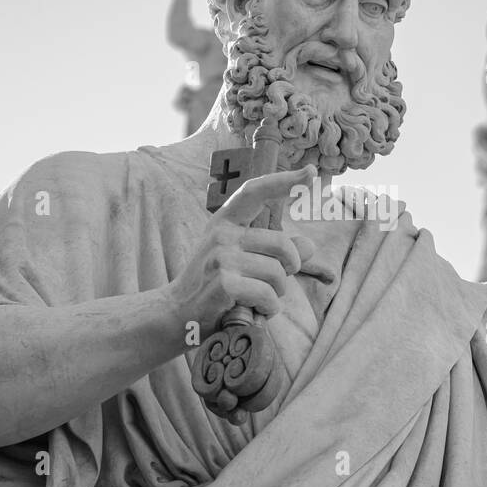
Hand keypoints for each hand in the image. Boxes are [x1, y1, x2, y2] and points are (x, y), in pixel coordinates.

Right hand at [167, 164, 318, 333]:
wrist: (177, 314)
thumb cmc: (213, 287)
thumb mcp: (241, 262)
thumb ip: (274, 252)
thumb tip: (309, 246)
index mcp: (225, 221)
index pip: (255, 192)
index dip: (284, 181)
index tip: (310, 172)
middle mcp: (221, 234)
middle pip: (282, 245)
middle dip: (290, 268)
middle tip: (276, 283)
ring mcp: (220, 257)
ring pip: (278, 273)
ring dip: (277, 294)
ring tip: (259, 300)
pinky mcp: (223, 282)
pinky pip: (267, 294)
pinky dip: (269, 308)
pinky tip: (255, 311)